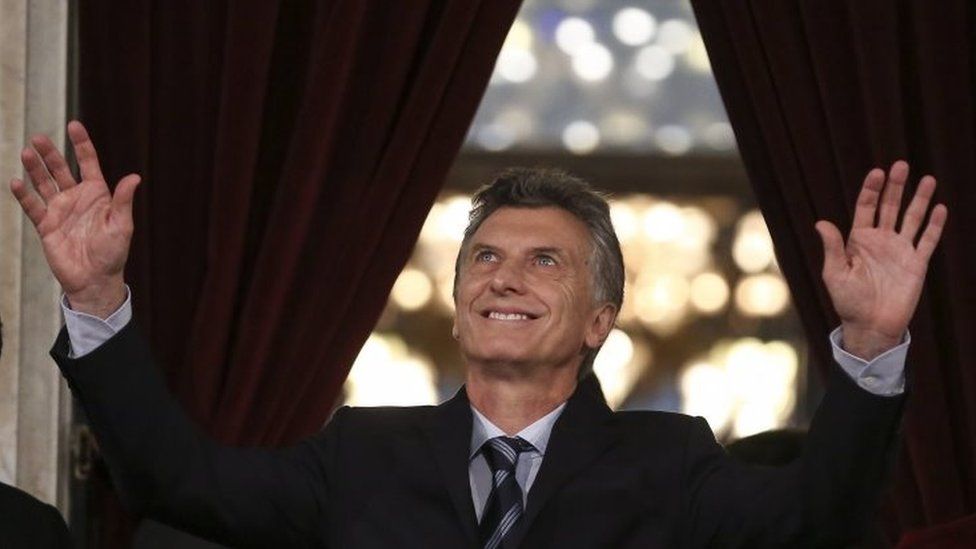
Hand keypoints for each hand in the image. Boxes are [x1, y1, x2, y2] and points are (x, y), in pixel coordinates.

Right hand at [9, 121, 139, 318]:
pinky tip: (16, 182)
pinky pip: (32, 206)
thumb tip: (134, 177)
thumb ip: (123, 200)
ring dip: (35, 169)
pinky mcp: (46, 225)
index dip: (81, 144)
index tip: (74, 125)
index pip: (87, 162)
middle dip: (50, 153)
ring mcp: (59, 210)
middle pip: (60, 169)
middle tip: (38, 138)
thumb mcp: (121, 225)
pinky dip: (24, 195)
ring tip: (25, 153)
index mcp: (97, 194)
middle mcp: (76, 197)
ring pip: (44, 183)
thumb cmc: (113, 253)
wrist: (95, 279)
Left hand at [815, 160, 946, 359]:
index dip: (872, 190)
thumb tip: (821, 222)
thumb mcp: (835, 273)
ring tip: (928, 179)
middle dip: (896, 186)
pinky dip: (935, 226)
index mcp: (859, 240)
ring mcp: (900, 250)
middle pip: (890, 207)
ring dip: (920, 200)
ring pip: (912, 218)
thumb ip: (833, 247)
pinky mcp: (916, 263)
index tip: (877, 172)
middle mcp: (881, 241)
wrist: (870, 324)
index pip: (866, 208)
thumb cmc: (848, 300)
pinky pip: (928, 241)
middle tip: (901, 165)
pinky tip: (940, 209)